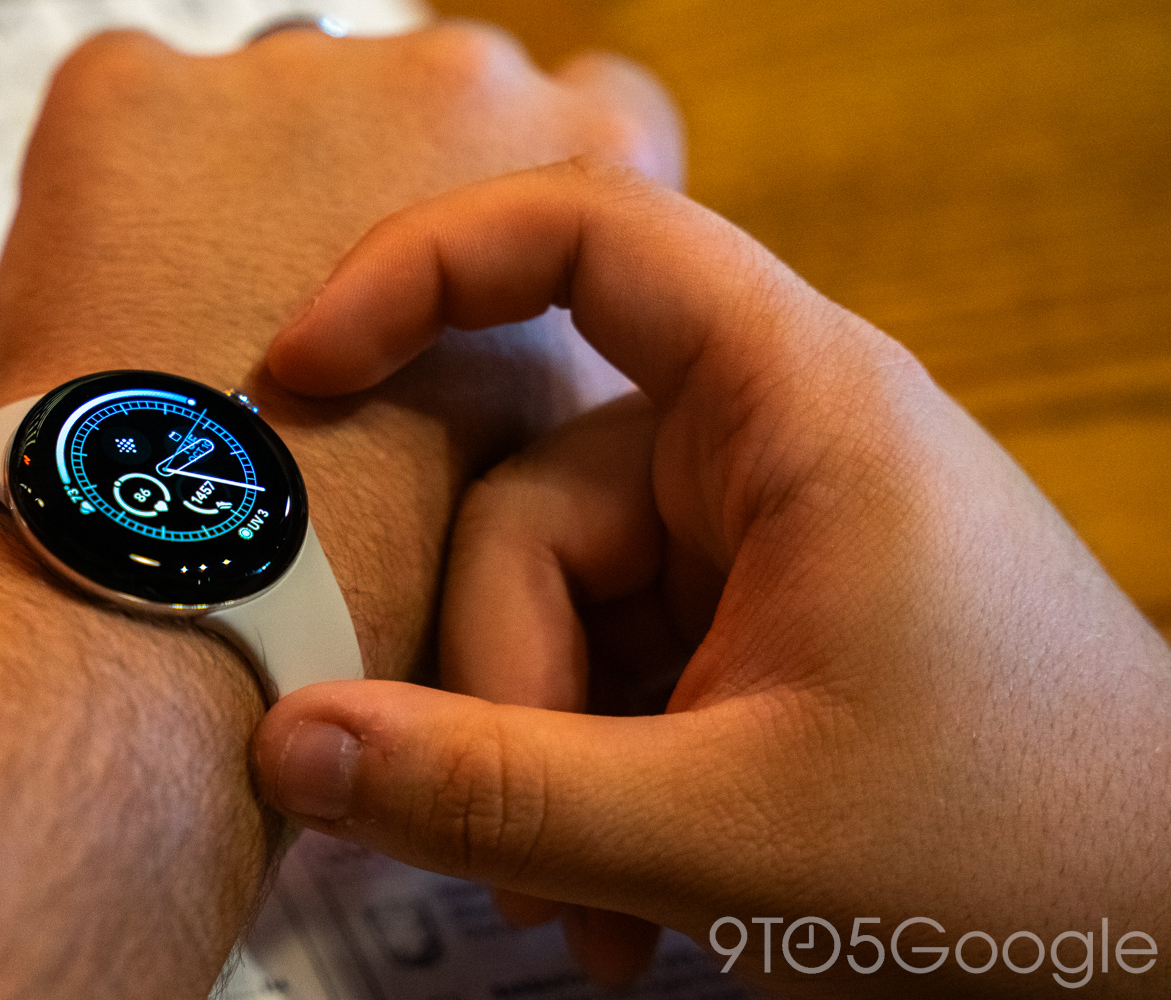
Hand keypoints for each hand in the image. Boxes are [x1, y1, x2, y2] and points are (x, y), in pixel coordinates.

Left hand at [0, 24, 679, 676]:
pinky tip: (118, 309)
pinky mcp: (130, 90)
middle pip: (415, 96)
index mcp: (583, 147)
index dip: (508, 190)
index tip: (462, 264)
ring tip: (206, 338)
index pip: (584, 102)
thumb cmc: (387, 568)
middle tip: (320, 327)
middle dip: (376, 180)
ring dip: (249, 191)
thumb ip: (561, 344)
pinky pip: (124, 107)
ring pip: (266, 106)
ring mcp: (284, 72)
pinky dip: (117, 190)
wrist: (204, 589)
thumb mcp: (553, 451)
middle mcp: (449, 75)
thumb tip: (529, 340)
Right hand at [252, 162, 1170, 997]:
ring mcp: (750, 539)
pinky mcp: (742, 623)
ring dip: (539, 772)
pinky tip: (624, 900)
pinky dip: (583, 784)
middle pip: (526, 509)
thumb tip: (291, 746)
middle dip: (501, 700)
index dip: (422, 270)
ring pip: (543, 610)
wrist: (1169, 948)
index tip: (301, 372)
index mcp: (799, 408)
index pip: (589, 237)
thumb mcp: (730, 835)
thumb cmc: (1029, 859)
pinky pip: (593, 667)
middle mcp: (765, 447)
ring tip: (595, 911)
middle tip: (527, 865)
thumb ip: (490, 793)